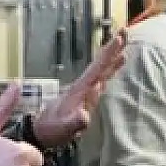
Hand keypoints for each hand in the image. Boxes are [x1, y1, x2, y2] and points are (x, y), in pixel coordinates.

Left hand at [32, 30, 126, 148]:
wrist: (41, 132)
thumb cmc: (53, 130)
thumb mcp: (64, 128)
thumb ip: (75, 122)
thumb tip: (85, 116)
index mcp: (79, 89)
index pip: (97, 68)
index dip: (108, 54)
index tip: (118, 38)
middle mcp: (82, 87)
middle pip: (100, 64)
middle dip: (112, 49)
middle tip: (124, 32)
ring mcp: (83, 91)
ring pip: (101, 70)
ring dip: (112, 58)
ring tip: (124, 48)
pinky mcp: (85, 97)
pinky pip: (100, 79)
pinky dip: (108, 71)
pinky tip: (113, 69)